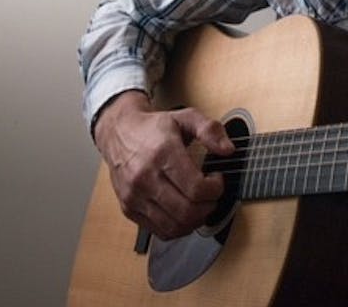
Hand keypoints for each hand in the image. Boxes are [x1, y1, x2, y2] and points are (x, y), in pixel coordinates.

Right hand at [93, 91, 233, 239]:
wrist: (119, 133)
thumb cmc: (155, 127)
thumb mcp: (186, 117)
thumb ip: (210, 130)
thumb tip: (228, 150)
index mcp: (162, 153)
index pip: (196, 188)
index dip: (216, 189)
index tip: (217, 179)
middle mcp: (145, 177)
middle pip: (187, 211)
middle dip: (209, 206)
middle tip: (212, 194)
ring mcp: (134, 196)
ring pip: (174, 226)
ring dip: (196, 220)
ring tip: (201, 203)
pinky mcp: (129, 209)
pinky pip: (159, 231)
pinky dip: (178, 228)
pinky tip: (185, 212)